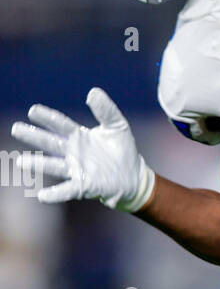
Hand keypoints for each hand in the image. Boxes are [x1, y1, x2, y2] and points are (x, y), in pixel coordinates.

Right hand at [12, 88, 154, 211]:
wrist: (134, 177)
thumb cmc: (123, 151)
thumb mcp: (117, 125)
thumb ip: (106, 110)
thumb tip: (93, 92)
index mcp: (79, 136)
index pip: (60, 124)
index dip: (47, 117)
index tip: (33, 110)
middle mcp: (74, 152)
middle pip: (50, 142)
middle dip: (33, 136)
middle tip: (16, 129)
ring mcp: (77, 169)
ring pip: (53, 165)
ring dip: (37, 164)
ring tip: (21, 163)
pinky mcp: (84, 185)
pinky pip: (67, 190)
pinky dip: (55, 194)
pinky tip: (42, 196)